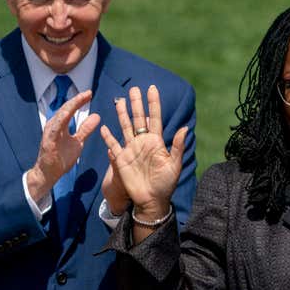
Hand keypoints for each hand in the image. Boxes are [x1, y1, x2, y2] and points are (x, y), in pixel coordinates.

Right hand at [28, 90, 100, 201]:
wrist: (49, 174)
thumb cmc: (61, 157)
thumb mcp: (78, 142)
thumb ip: (85, 129)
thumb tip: (96, 116)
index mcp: (61, 125)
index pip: (71, 110)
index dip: (79, 101)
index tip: (89, 93)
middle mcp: (54, 126)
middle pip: (65, 109)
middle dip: (76, 100)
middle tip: (88, 92)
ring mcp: (50, 133)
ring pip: (59, 116)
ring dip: (70, 107)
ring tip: (80, 98)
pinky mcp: (48, 142)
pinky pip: (54, 129)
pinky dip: (61, 120)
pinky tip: (68, 113)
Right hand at [100, 85, 187, 220]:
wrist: (152, 200)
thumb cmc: (166, 183)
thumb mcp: (175, 165)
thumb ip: (178, 146)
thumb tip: (185, 128)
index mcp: (156, 142)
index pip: (155, 118)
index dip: (153, 103)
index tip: (152, 88)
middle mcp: (143, 142)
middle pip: (139, 118)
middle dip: (137, 103)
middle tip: (134, 88)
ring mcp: (131, 150)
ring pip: (125, 127)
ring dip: (122, 114)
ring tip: (120, 100)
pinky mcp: (121, 160)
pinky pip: (113, 146)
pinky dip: (108, 138)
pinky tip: (104, 128)